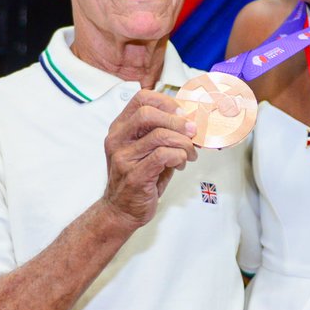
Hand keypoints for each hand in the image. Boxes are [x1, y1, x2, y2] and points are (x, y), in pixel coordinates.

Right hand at [102, 89, 196, 227]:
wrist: (120, 211)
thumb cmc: (138, 179)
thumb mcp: (147, 150)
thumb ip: (163, 133)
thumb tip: (191, 122)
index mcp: (120, 128)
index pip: (141, 98)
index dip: (167, 102)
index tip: (182, 114)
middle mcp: (118, 139)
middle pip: (148, 113)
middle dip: (177, 120)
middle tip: (192, 131)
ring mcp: (124, 157)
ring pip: (160, 135)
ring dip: (183, 143)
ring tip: (190, 153)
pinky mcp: (135, 175)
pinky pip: (163, 156)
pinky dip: (179, 157)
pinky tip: (180, 163)